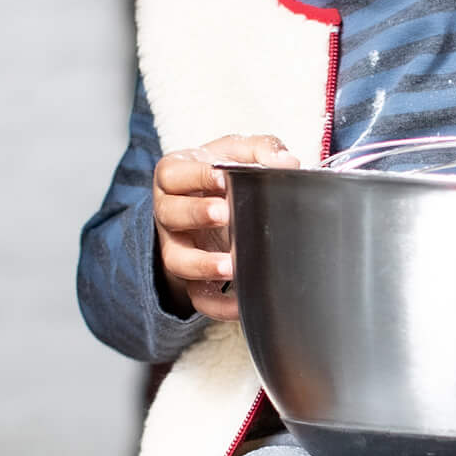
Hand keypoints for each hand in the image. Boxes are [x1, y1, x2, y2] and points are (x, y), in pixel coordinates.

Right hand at [154, 134, 300, 320]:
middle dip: (196, 214)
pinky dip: (218, 305)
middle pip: (169, 214)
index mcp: (176, 176)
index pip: (173, 174)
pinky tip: (242, 305)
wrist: (211, 204)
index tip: (223, 178)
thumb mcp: (238, 152)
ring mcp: (177, 247)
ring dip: (202, 264)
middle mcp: (169, 212)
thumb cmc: (223, 175)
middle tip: (226, 213)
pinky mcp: (191, 278)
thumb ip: (262, 150)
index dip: (196, 176)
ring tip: (230, 265)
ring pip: (177, 259)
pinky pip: (198, 297)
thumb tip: (286, 163)